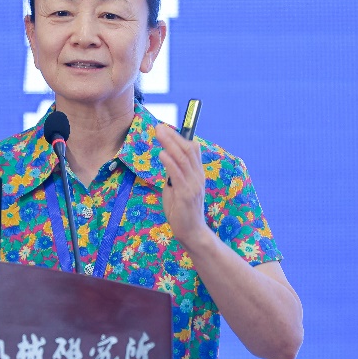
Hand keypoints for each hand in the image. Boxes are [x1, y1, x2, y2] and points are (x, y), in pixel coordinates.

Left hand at [155, 124, 211, 249]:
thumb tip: (166, 157)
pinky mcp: (186, 195)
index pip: (192, 150)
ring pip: (183, 159)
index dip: (179, 137)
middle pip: (187, 150)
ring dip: (170, 144)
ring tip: (159, 133)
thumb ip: (173, 174)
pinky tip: (162, 153)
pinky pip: (178, 175)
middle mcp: (198, 177)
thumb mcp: (176, 187)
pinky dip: (170, 162)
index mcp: (196, 174)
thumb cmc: (181, 210)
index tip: (165, 128)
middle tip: (159, 126)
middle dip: (173, 136)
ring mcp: (193, 185)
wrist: (191, 232)